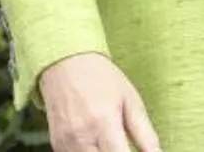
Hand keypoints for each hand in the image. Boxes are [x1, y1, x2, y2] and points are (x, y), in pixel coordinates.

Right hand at [38, 52, 160, 151]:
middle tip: (122, 145)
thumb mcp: (131, 101)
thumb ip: (146, 136)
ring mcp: (65, 141)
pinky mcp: (57, 143)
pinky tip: (95, 144)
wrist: (66, 61)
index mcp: (104, 123)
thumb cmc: (101, 78)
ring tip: (108, 141)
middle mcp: (81, 135)